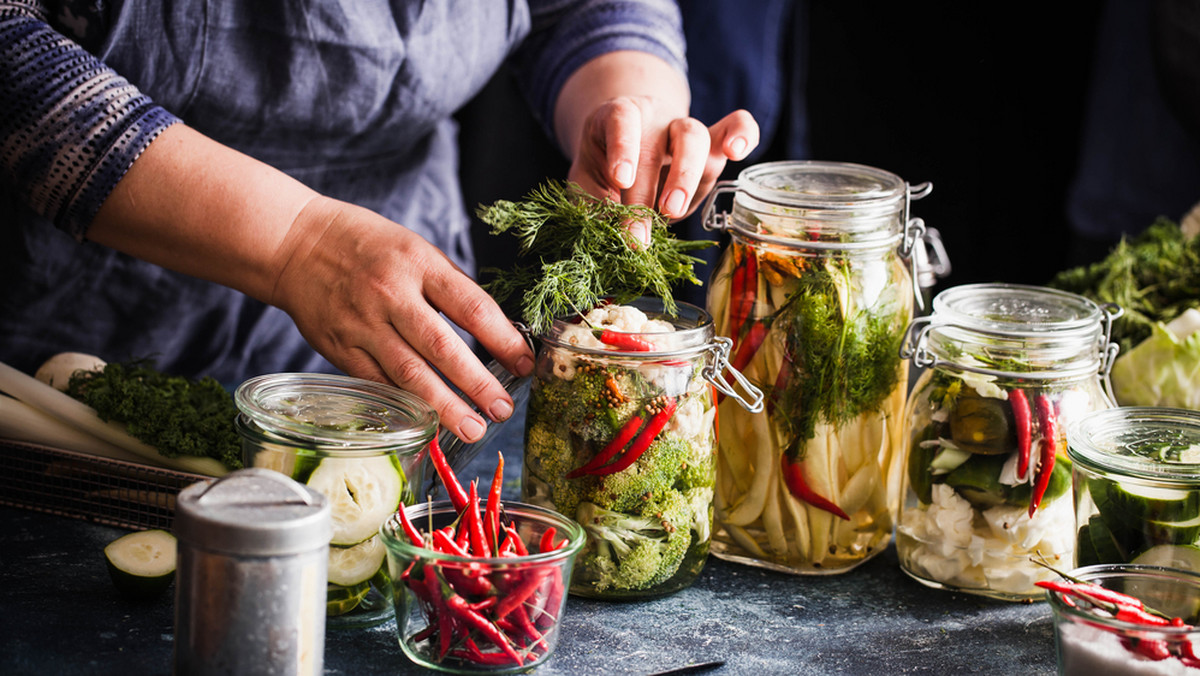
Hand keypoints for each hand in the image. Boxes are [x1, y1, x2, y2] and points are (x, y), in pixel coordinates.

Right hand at [269, 197, 534, 442]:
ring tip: (472, 429)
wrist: (295, 243)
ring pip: (409, 374)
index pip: (470, 307)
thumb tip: (493, 331)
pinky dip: (404, 406)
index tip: (525, 364)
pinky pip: (378, 383)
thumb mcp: (415, 249)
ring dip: (444, 407)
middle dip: (477, 384)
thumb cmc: (366, 245)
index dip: (502, 339)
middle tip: (503, 410)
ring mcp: (363, 325)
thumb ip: (449, 288)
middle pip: (442, 347)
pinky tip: (427, 424)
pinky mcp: (340, 348)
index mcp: (418, 264)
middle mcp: (391, 295)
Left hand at [555, 51, 758, 244]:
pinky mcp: (712, 145)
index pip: (622, 120)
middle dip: (649, 190)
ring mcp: (686, 129)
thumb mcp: (587, 181)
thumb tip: (605, 238)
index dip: (623, 148)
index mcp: (618, 116)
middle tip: (640, 232)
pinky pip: (736, 125)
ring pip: (695, 137)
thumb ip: (593, 204)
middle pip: (659, 141)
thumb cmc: (605, 166)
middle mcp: (654, 117)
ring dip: (686, 177)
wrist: (629, 150)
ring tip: (673, 212)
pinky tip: (739, 151)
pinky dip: (743, 133)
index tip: (621, 180)